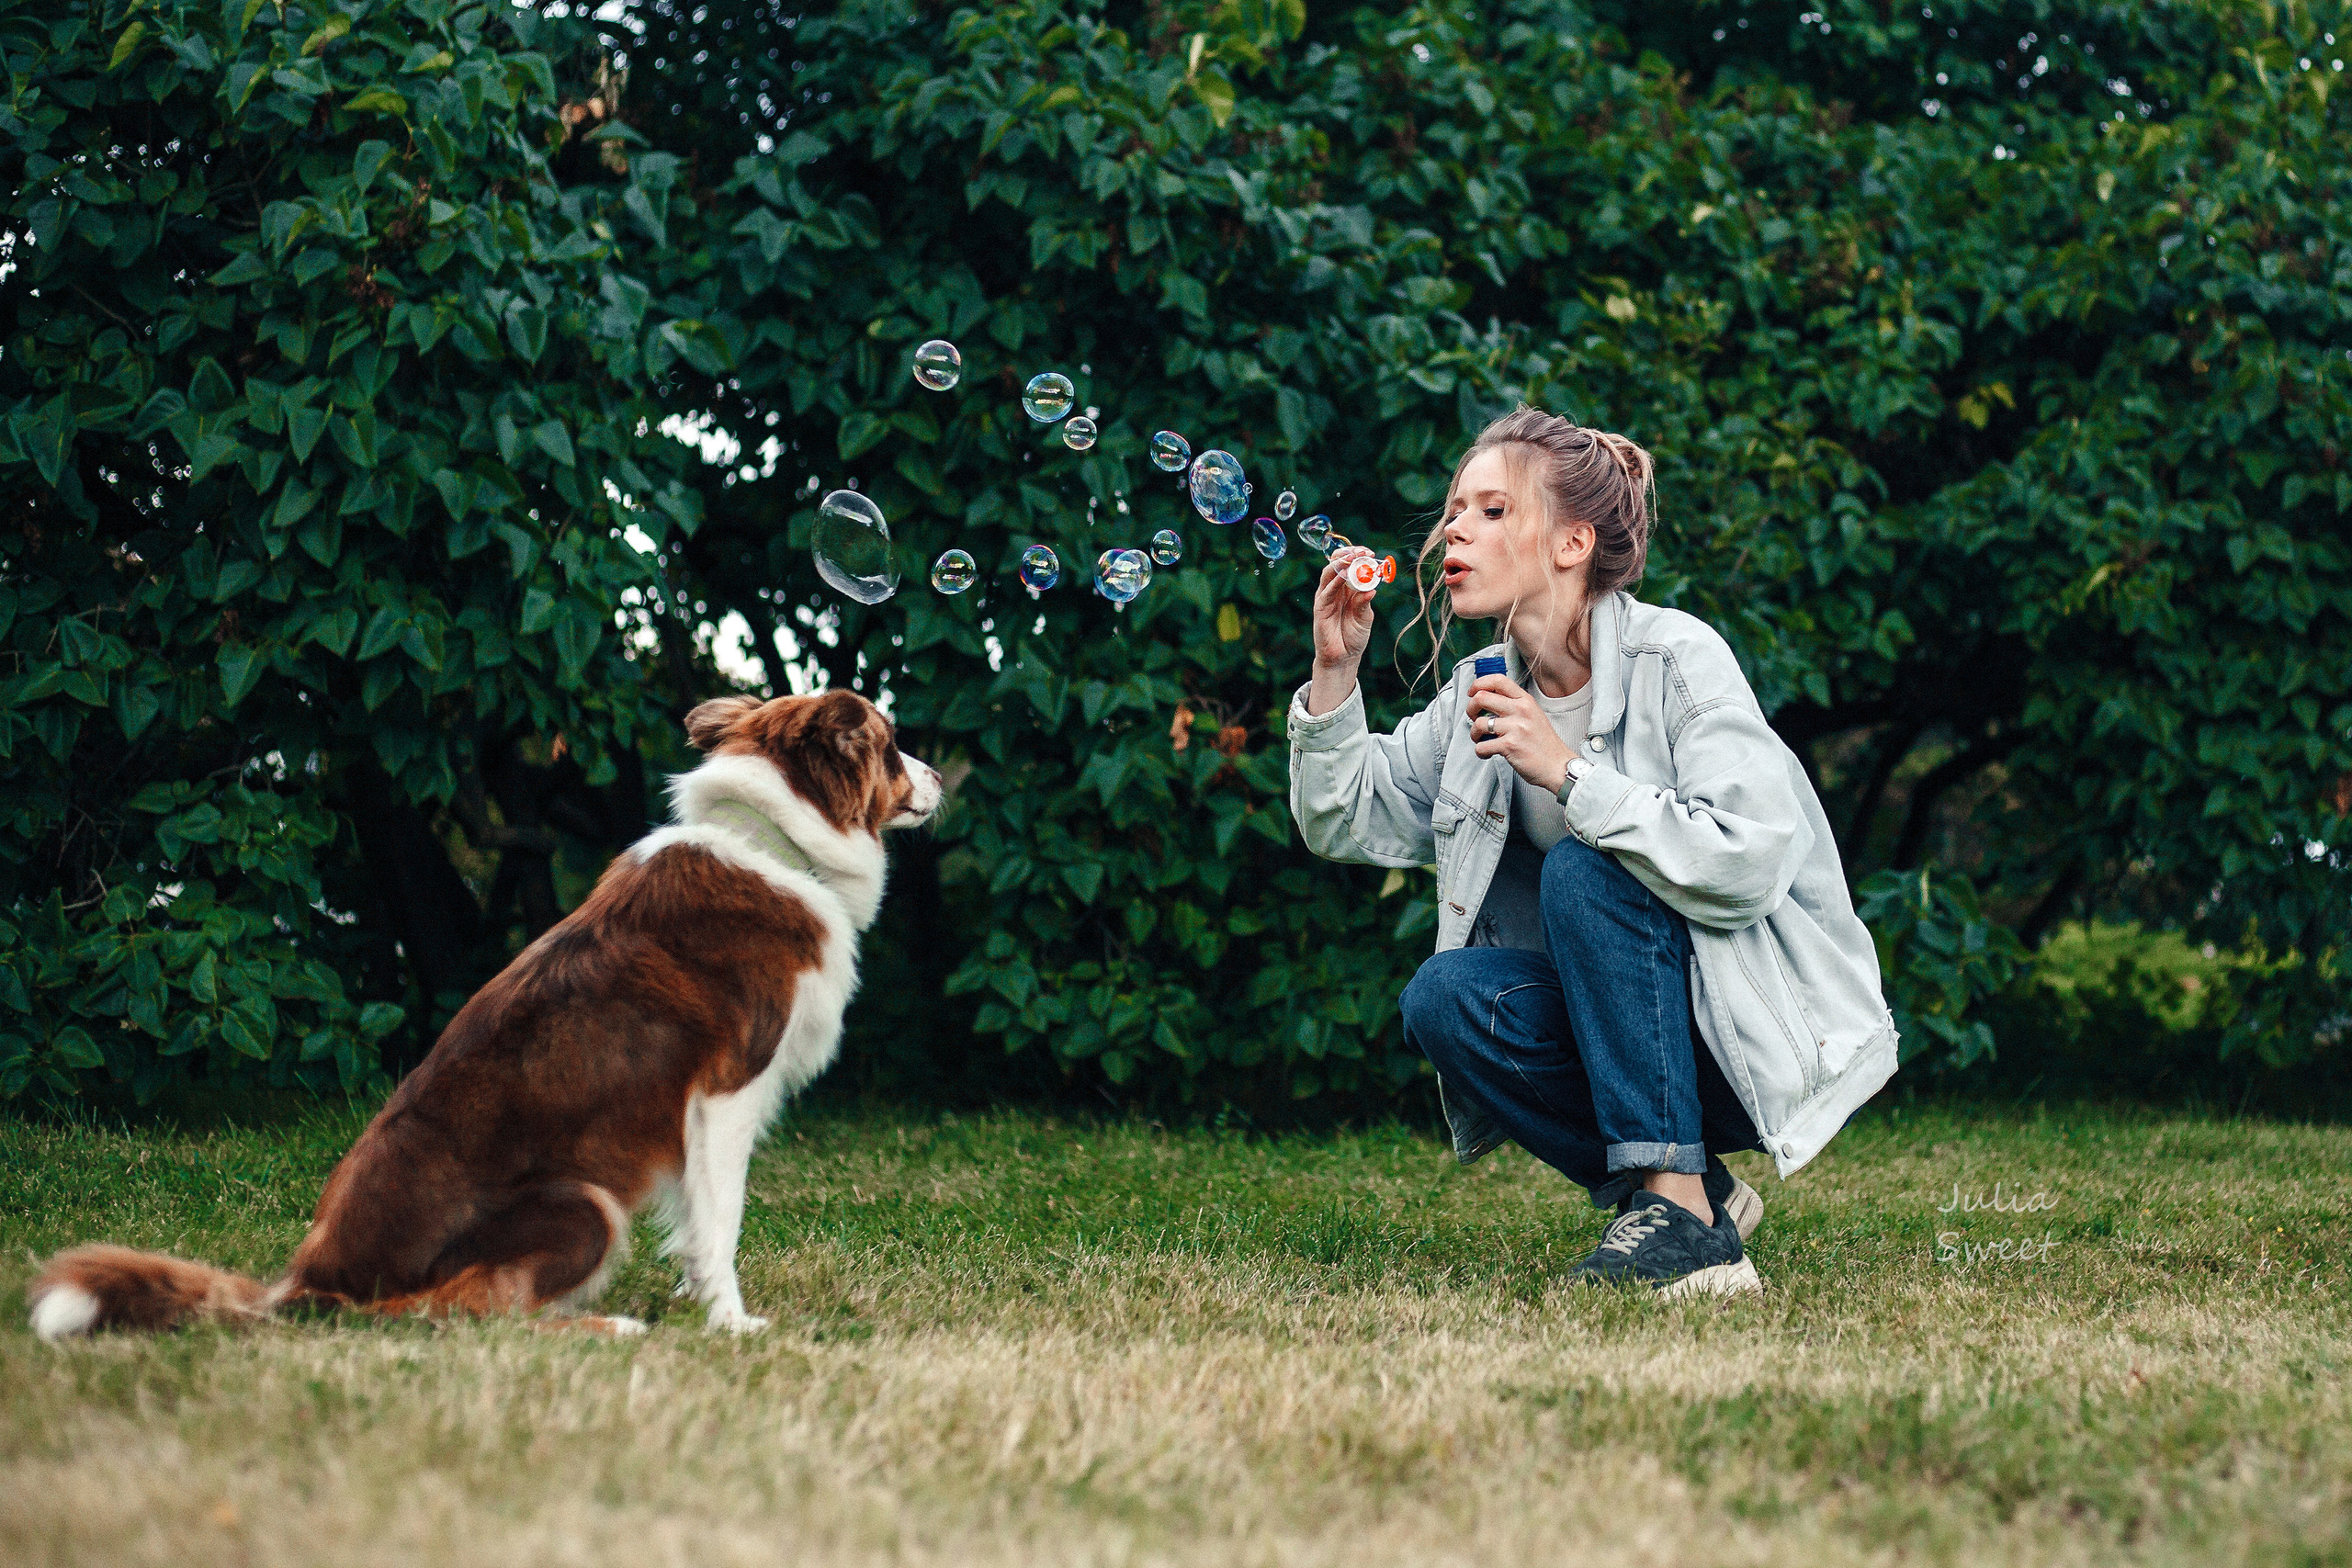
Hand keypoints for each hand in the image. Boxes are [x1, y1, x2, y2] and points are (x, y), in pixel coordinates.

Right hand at [1312, 545, 1376, 670]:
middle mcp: (1336, 590)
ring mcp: (1326, 597)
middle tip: (1362, 551)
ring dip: (1340, 563)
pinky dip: (1334, 581)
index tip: (1370, 552)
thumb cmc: (1354, 637)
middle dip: (1349, 554)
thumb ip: (1365, 603)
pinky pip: (1326, 591)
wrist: (1342, 658)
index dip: (1359, 557)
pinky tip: (1343, 575)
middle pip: (1338, 564)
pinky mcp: (1320, 607)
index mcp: (1348, 589)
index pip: (1350, 565)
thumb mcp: (1365, 618)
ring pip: (1329, 573)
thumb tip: (1371, 589)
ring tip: (1352, 557)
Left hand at [1466, 675, 1574, 792]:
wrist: (1557, 766)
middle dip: (1470, 709)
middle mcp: (1521, 710)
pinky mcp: (1510, 746)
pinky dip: (1481, 752)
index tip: (1472, 693)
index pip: (1498, 680)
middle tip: (1474, 718)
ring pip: (1478, 723)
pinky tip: (1489, 753)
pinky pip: (1481, 746)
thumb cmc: (1543, 743)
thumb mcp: (1532, 715)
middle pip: (1481, 697)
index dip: (1479, 684)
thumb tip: (1486, 700)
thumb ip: (1513, 705)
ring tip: (1482, 740)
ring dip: (1474, 734)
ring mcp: (1516, 727)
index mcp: (1525, 700)